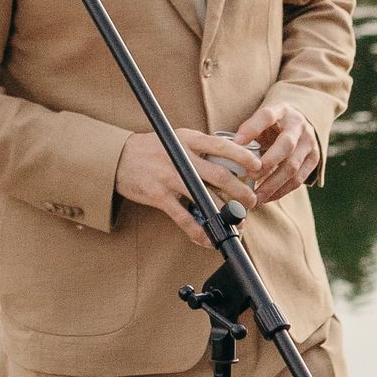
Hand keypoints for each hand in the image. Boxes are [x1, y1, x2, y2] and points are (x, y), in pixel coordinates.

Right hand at [115, 127, 260, 246]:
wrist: (118, 158)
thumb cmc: (152, 149)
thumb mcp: (177, 138)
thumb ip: (200, 147)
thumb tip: (232, 159)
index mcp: (188, 139)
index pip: (222, 146)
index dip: (244, 157)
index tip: (258, 168)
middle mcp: (181, 157)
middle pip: (220, 175)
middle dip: (241, 191)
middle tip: (252, 201)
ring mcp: (169, 177)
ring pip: (205, 198)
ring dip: (225, 213)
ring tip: (237, 221)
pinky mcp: (159, 196)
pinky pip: (184, 218)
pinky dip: (199, 231)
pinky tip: (209, 238)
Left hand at [230, 102, 319, 205]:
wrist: (299, 122)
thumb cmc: (272, 124)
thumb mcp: (260, 120)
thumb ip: (247, 132)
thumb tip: (228, 151)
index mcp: (281, 111)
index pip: (267, 116)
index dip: (251, 129)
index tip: (236, 143)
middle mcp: (298, 125)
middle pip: (285, 145)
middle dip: (266, 163)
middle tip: (249, 176)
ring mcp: (309, 142)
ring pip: (292, 166)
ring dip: (272, 184)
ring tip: (255, 196)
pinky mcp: (314, 159)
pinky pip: (298, 179)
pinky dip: (281, 191)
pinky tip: (266, 198)